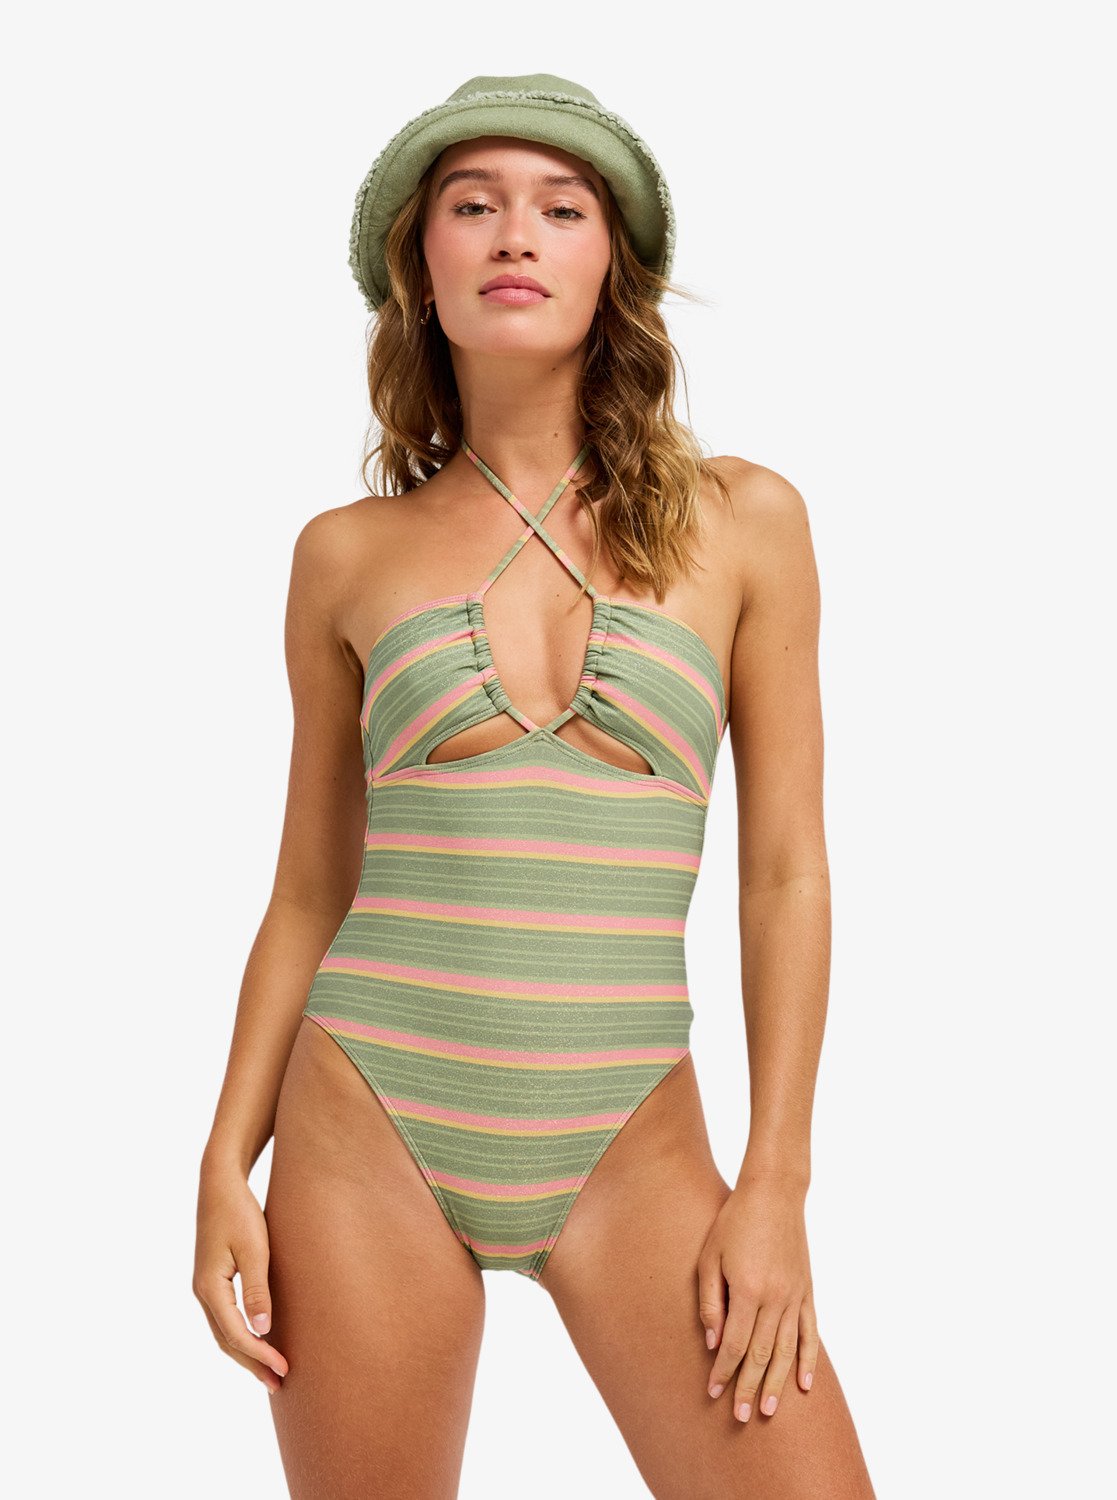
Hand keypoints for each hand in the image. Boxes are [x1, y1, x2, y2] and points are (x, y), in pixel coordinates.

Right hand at [193, 1162, 288, 1393]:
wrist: (220, 1184)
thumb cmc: (240, 1212)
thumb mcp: (255, 1248)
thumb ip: (257, 1289)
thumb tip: (262, 1329)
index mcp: (210, 1287)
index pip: (236, 1334)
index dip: (260, 1355)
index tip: (284, 1369)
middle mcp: (202, 1292)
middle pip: (226, 1340)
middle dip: (252, 1364)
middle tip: (278, 1384)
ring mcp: (204, 1287)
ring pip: (223, 1332)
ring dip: (246, 1353)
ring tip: (270, 1371)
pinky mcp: (212, 1280)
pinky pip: (224, 1318)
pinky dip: (240, 1335)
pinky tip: (257, 1339)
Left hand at [697, 1176, 817, 1421]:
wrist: (774, 1193)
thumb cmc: (734, 1221)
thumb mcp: (710, 1256)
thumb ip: (710, 1302)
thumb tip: (712, 1342)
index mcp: (747, 1290)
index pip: (733, 1344)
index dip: (723, 1372)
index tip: (714, 1393)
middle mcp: (775, 1299)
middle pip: (760, 1355)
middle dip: (749, 1388)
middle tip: (741, 1417)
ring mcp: (795, 1296)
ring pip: (786, 1351)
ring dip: (776, 1383)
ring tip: (768, 1411)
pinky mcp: (807, 1291)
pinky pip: (810, 1333)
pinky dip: (808, 1360)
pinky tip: (804, 1385)